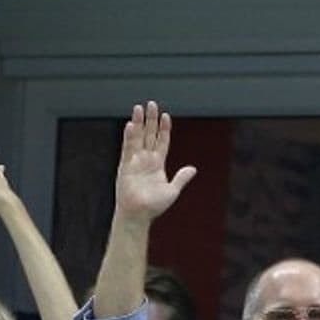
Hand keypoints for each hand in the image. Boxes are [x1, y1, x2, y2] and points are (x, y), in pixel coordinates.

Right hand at [114, 102, 196, 221]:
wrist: (139, 214)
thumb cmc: (154, 206)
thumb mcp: (172, 190)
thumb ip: (181, 178)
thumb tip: (193, 169)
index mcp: (157, 164)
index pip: (161, 142)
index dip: (164, 129)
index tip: (166, 116)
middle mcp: (145, 159)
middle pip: (149, 135)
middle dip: (150, 120)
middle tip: (151, 104)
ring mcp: (135, 161)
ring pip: (137, 138)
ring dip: (139, 123)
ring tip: (139, 108)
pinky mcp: (126, 166)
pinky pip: (128, 149)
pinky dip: (130, 137)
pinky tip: (131, 125)